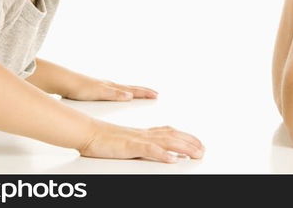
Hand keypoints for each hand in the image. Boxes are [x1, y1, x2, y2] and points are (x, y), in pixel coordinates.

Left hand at [63, 74, 157, 100]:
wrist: (65, 82)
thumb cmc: (81, 88)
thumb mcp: (100, 93)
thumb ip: (115, 94)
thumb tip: (130, 95)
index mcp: (113, 87)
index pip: (133, 90)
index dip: (145, 93)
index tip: (156, 95)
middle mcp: (110, 85)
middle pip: (131, 88)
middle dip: (143, 91)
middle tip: (154, 93)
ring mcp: (104, 86)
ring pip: (123, 89)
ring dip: (134, 91)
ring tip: (140, 94)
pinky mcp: (96, 90)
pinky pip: (115, 91)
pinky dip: (122, 92)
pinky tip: (118, 95)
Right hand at [78, 119, 204, 162]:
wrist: (89, 133)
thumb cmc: (104, 140)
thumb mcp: (128, 143)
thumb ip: (143, 147)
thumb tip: (157, 153)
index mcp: (144, 133)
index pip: (170, 132)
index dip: (186, 137)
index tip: (198, 143)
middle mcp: (145, 134)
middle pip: (173, 136)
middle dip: (190, 143)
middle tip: (203, 150)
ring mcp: (139, 139)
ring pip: (166, 141)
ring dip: (184, 147)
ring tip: (196, 154)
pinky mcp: (131, 145)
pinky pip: (150, 149)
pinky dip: (163, 154)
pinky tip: (173, 159)